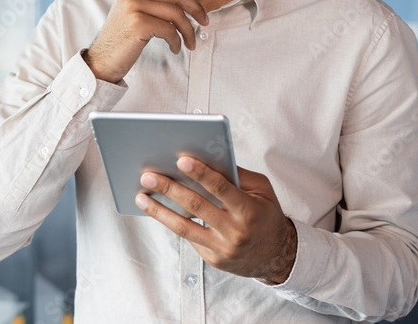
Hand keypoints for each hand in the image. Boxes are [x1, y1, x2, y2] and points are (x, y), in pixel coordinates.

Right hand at [83, 0, 213, 82]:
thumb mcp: (137, 9)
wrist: (103, 59)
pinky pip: (170, 29)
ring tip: (190, 42)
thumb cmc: (125, 35)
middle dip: (196, 9)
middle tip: (205, 21)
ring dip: (188, 31)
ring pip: (176, 13)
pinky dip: (177, 41)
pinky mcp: (138, 22)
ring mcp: (133, 5)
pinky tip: (175, 48)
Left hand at [135, 157, 296, 283]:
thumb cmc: (266, 214)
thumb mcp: (262, 190)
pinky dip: (173, 222)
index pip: (222, 188)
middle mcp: (235, 232)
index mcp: (249, 210)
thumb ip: (238, 175)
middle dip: (170, 189)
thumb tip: (208, 157)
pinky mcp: (213, 259)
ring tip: (140, 197)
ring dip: (159, 211)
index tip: (181, 160)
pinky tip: (157, 209)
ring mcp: (223, 249)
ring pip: (184, 228)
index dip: (201, 173)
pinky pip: (190, 238)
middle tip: (148, 176)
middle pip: (197, 207)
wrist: (277, 256)